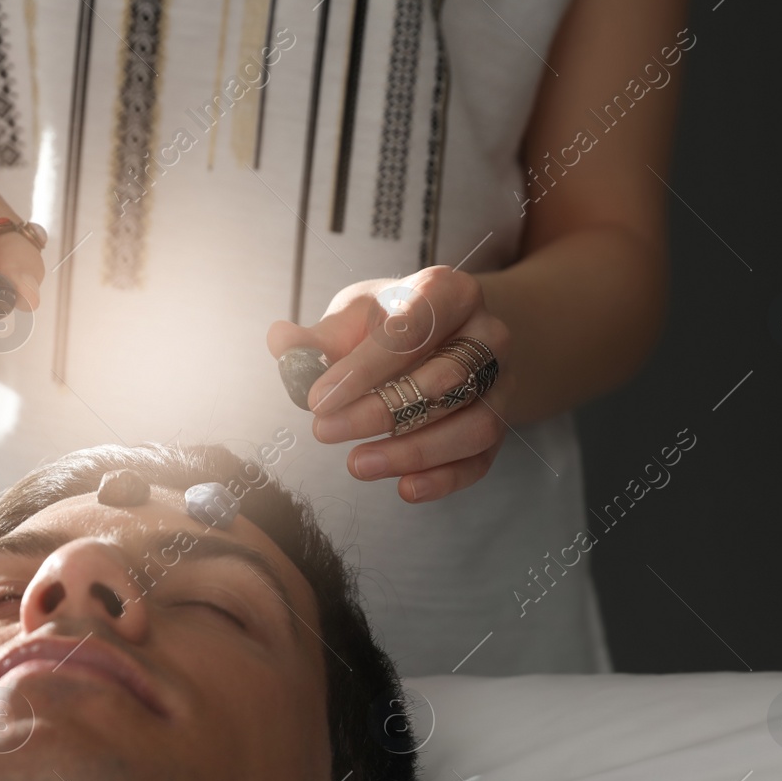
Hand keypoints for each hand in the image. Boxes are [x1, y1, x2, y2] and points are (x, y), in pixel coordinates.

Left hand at [266, 266, 513, 503]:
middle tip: (324, 431)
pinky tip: (404, 488)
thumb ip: (318, 337)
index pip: (412, 327)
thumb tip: (280, 341)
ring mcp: (501, 382)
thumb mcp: (355, 316)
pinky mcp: (499, 425)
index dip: (363, 367)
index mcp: (450, 292)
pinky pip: (480, 459)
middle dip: (380, 411)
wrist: (444, 336)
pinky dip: (444, 479)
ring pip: (472, 424)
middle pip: (445, 378)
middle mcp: (488, 334)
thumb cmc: (393, 323)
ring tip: (358, 464)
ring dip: (412, 451)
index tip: (318, 398)